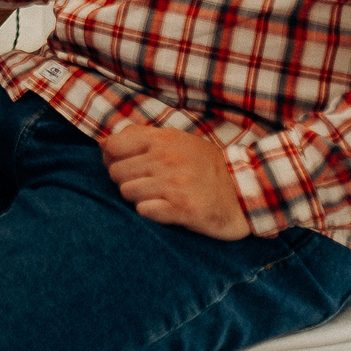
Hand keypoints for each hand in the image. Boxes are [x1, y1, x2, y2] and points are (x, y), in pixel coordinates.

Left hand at [101, 125, 250, 240]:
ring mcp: (174, 184)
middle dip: (128, 181)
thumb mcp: (177, 141)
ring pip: (127, 193)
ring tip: (162, 197)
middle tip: (151, 185)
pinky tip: (169, 209)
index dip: (114, 158)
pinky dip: (152, 212)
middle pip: (116, 173)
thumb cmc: (206, 167)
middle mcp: (166, 159)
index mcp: (163, 139)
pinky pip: (144, 211)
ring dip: (140, 198)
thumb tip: (103, 144)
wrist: (247, 193)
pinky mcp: (182, 209)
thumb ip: (141, 138)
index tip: (129, 166)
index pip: (113, 146)